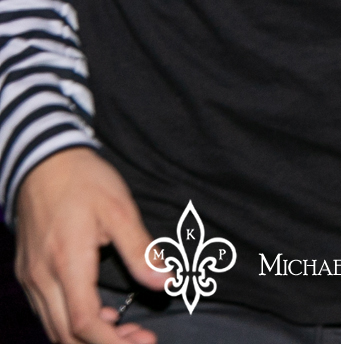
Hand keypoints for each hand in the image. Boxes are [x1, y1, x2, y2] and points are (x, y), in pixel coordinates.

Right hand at [13, 147, 166, 343]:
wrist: (43, 161)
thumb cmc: (84, 181)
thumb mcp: (119, 209)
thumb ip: (141, 250)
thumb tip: (166, 282)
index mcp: (66, 263)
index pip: (83, 322)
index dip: (113, 342)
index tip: (144, 343)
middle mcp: (41, 278)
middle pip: (65, 334)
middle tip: (142, 340)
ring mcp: (31, 278)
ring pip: (54, 327)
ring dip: (88, 338)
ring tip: (128, 333)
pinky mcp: (29, 273)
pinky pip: (48, 312)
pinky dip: (74, 323)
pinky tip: (105, 316)